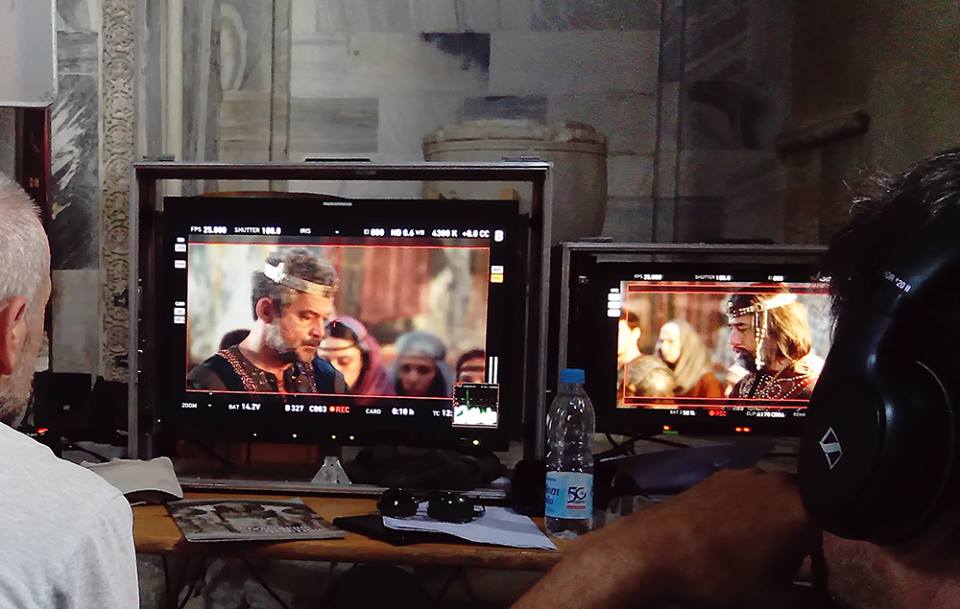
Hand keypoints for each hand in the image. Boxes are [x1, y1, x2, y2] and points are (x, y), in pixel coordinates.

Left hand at [513, 469, 818, 608]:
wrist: (654, 550)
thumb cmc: (719, 576)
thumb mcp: (774, 600)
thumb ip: (812, 602)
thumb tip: (829, 602)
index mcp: (804, 507)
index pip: (841, 527)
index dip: (836, 556)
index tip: (825, 576)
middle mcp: (780, 480)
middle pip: (809, 511)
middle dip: (805, 540)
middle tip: (791, 569)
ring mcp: (748, 474)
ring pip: (777, 501)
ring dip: (776, 526)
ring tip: (759, 557)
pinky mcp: (721, 476)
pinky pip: (749, 496)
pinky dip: (749, 515)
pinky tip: (732, 540)